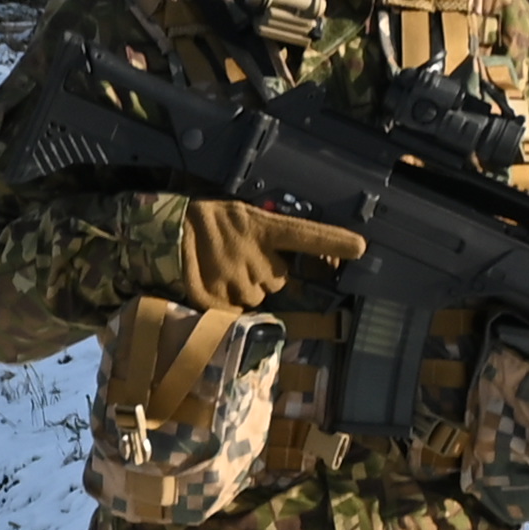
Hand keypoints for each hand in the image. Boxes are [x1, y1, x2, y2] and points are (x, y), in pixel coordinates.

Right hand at [170, 198, 369, 313]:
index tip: (360, 247)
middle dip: (263, 275)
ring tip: (222, 268)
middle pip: (279, 282)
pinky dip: (226, 301)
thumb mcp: (245, 219)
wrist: (168, 231)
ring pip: (256, 297)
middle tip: (239, 259)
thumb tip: (287, 272)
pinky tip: (213, 282)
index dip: (333, 241)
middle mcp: (256, 255)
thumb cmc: (211, 223)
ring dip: (244, 288)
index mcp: (264, 228)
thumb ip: (270, 242)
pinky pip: (235, 309)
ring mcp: (238, 278)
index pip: (304, 234)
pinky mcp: (219, 298)